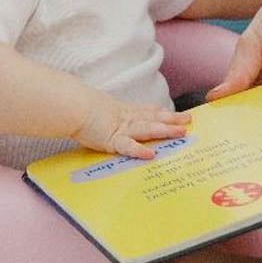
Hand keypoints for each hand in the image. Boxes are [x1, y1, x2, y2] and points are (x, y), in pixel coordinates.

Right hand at [74, 98, 190, 159]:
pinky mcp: (112, 140)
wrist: (72, 107)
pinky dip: (139, 151)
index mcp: (123, 112)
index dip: (163, 113)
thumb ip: (107, 117)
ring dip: (166, 130)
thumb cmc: (81, 108)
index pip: (147, 111)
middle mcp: (126, 119)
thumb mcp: (100, 111)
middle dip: (172, 119)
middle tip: (189, 120)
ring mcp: (121, 129)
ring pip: (148, 129)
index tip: (177, 114)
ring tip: (180, 132)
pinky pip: (128, 147)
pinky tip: (151, 155)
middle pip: (154, 118)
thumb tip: (108, 119)